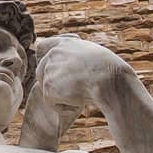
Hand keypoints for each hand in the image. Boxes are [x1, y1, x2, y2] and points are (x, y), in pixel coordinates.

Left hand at [19, 35, 130, 150]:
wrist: (110, 80)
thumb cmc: (111, 72)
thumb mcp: (96, 57)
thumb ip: (80, 60)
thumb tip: (74, 72)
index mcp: (66, 44)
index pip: (45, 47)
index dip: (49, 62)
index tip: (56, 73)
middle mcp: (54, 54)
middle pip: (42, 72)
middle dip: (53, 85)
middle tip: (72, 93)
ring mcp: (49, 70)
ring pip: (49, 90)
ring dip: (63, 97)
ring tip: (82, 95)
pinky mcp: (48, 87)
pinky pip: (52, 104)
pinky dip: (65, 108)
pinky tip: (78, 103)